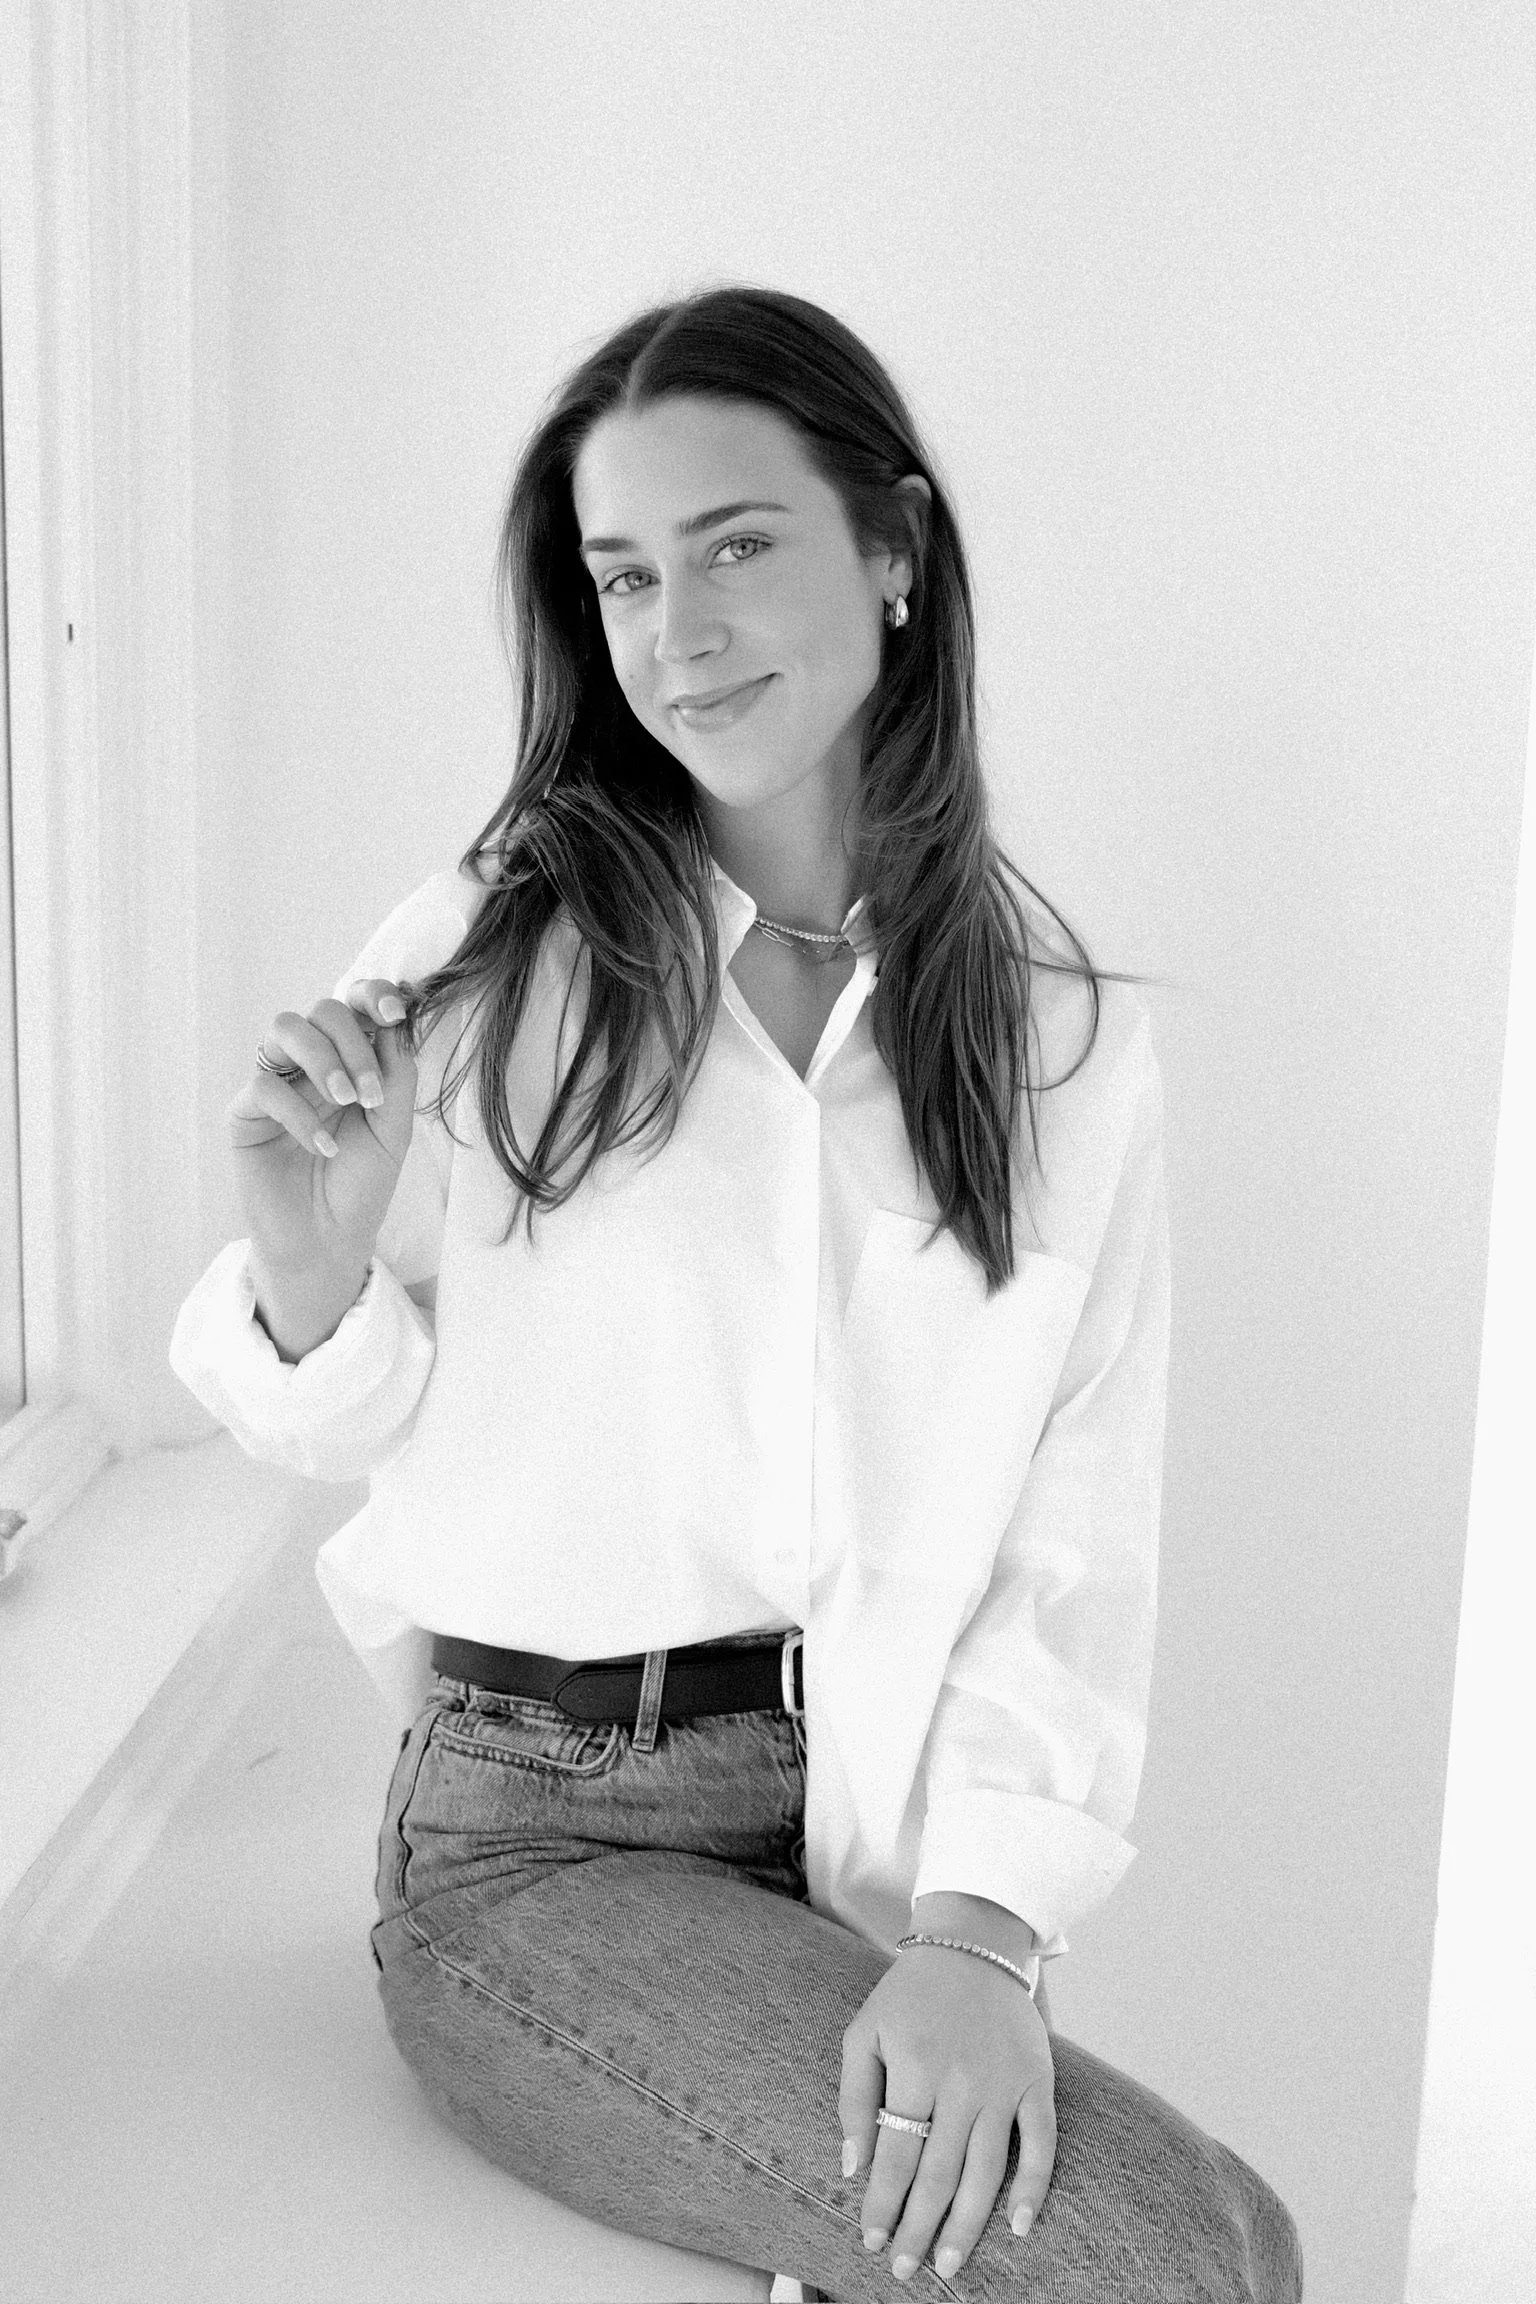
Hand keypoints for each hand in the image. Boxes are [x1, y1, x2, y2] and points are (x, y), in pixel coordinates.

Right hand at [227, 977, 418, 1290]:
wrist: (329, 1239)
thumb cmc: (362, 1183)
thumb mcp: (393, 1128)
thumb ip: (397, 1074)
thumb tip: (397, 1020)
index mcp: (348, 1058)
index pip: (354, 1004)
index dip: (372, 994)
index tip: (396, 1012)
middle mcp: (309, 1062)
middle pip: (322, 1010)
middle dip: (353, 1043)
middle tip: (371, 1094)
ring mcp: (276, 1082)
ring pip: (286, 1028)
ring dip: (323, 1058)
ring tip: (348, 1102)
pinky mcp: (245, 1112)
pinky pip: (264, 1086)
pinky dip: (300, 1113)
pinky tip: (324, 1148)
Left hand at [840, 1943, 1055, 2283]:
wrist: (973, 1945)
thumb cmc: (910, 1995)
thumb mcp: (864, 2031)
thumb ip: (854, 2098)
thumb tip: (854, 2167)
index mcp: (914, 2067)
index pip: (896, 2155)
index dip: (883, 2204)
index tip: (871, 2240)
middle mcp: (961, 2080)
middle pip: (938, 2173)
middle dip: (919, 2229)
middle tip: (904, 2270)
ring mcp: (1003, 2083)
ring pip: (985, 2171)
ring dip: (967, 2225)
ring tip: (949, 2265)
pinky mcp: (1036, 2080)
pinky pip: (1041, 2143)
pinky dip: (1034, 2188)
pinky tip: (1019, 2226)